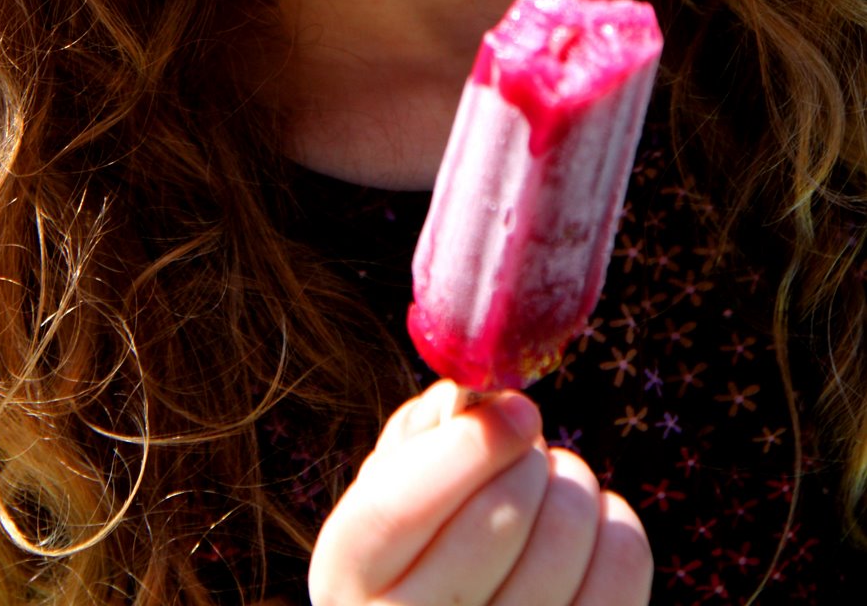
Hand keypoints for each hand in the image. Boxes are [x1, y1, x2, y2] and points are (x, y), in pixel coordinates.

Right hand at [309, 380, 651, 605]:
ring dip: (572, 484)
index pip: (394, 510)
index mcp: (350, 576)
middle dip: (528, 461)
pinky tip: (591, 521)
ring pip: (563, 541)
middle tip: (528, 444)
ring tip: (554, 482)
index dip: (465, 449)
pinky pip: (620, 573)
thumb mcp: (395, 481)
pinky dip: (615, 525)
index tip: (518, 408)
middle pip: (492, 525)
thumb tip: (480, 394)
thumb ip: (427, 431)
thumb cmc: (424, 533)